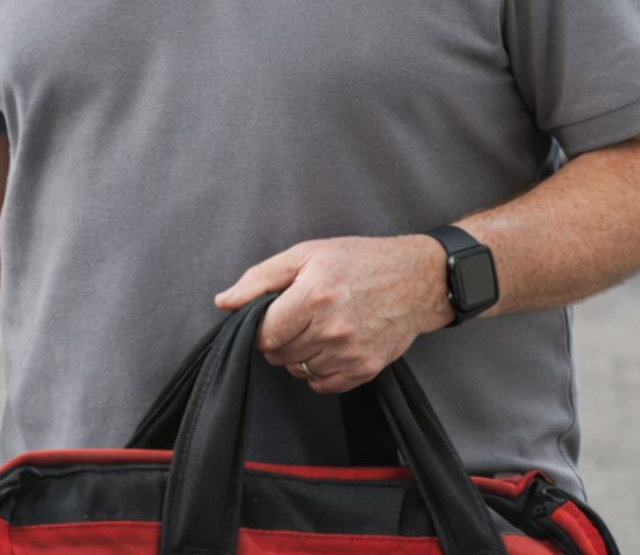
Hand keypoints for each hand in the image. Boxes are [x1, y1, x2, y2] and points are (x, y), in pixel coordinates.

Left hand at [214, 235, 452, 393]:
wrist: (415, 279)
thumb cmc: (358, 261)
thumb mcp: (306, 254)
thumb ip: (260, 279)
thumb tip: (224, 302)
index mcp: (314, 296)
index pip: (264, 334)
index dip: (260, 328)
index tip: (271, 316)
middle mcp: (333, 328)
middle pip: (279, 355)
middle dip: (279, 339)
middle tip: (298, 317)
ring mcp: (351, 352)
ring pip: (299, 370)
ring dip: (299, 353)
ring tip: (317, 327)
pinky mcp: (366, 369)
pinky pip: (323, 384)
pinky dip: (319, 369)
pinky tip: (331, 345)